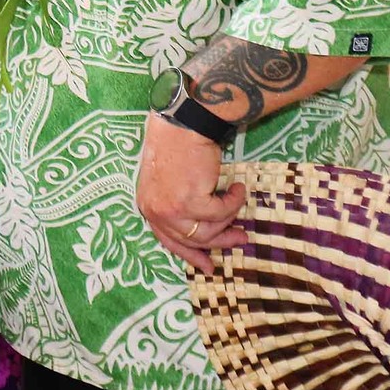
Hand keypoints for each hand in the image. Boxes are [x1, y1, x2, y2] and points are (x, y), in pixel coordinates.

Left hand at [135, 112, 246, 273]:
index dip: (190, 254)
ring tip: (238, 202)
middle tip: (241, 238)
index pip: (168, 240)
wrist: (183, 124)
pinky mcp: (191, 201)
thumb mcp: (169, 180)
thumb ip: (178, 204)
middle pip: (191, 239)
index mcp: (148, 206)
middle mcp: (156, 211)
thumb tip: (202, 227)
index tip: (207, 266)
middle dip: (219, 241)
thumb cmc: (177, 144)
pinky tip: (236, 188)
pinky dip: (233, 202)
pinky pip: (220, 212)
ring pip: (209, 229)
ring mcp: (172, 208)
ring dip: (229, 217)